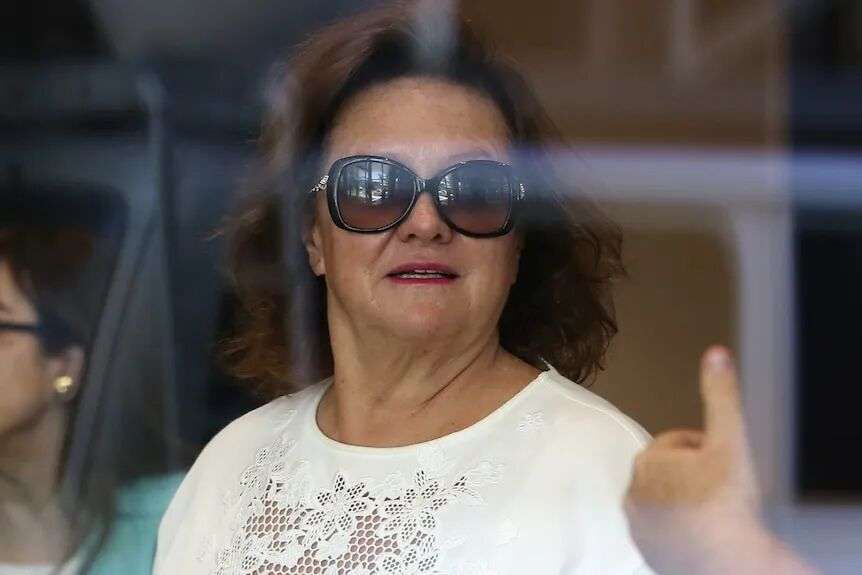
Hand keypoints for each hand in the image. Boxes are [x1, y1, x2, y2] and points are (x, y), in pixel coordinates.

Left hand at [623, 346, 817, 574]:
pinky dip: (679, 530)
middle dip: (693, 475)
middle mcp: (632, 493)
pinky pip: (663, 532)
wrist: (731, 563)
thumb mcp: (729, 440)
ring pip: (666, 501)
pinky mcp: (646, 552)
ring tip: (712, 513)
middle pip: (670, 473)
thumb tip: (715, 355)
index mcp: (647, 462)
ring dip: (685, 501)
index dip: (704, 451)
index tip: (721, 467)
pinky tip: (702, 534)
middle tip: (720, 491)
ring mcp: (637, 526)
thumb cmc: (728, 504)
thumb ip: (721, 395)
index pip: (677, 445)